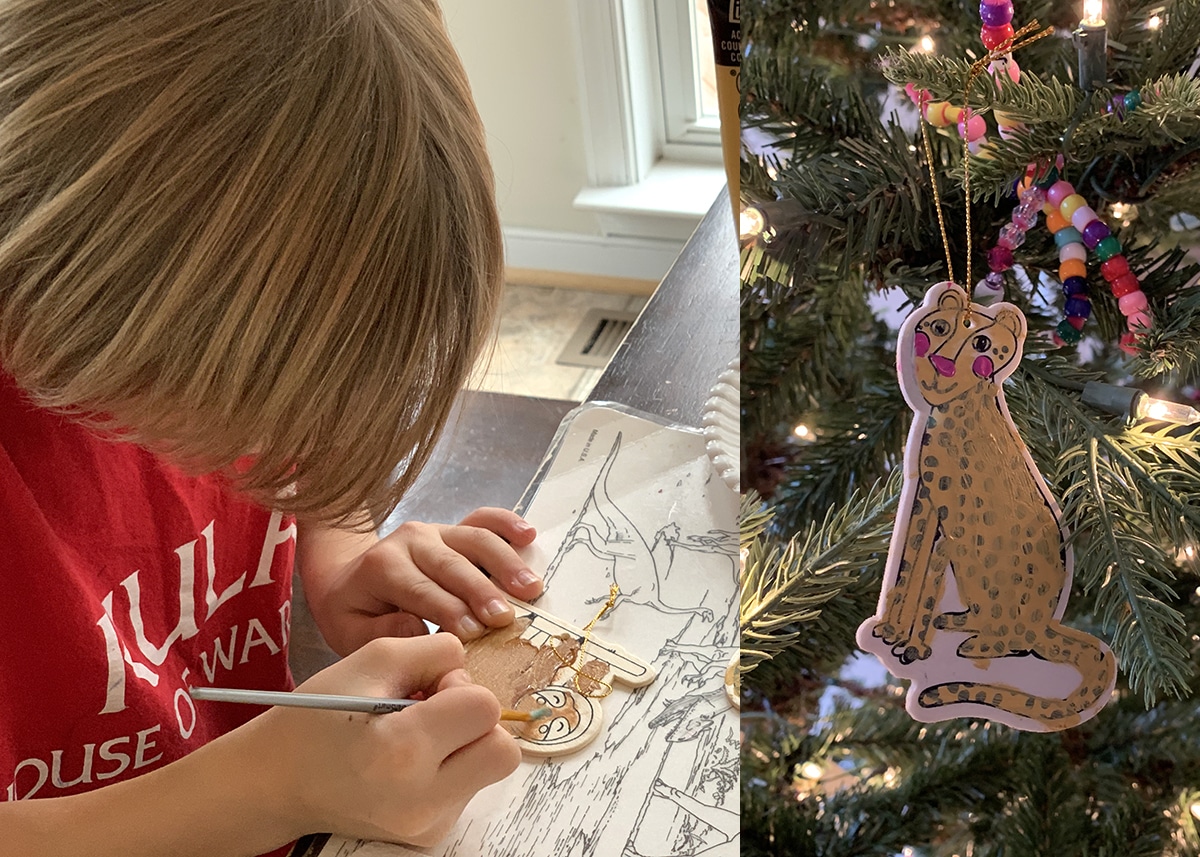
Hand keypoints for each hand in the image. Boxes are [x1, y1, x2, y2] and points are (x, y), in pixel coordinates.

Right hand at [246, 634, 520, 845]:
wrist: (274, 783)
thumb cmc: (315, 719)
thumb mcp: (369, 660)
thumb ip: (433, 651)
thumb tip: (468, 667)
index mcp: (403, 751)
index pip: (484, 708)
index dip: (460, 685)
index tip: (428, 687)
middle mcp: (421, 799)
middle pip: (503, 750)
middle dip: (477, 720)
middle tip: (436, 710)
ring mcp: (427, 825)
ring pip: (488, 770)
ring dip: (465, 743)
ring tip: (417, 735)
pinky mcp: (428, 837)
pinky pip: (467, 790)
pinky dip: (450, 767)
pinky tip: (410, 760)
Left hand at [302, 507, 542, 654]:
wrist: (348, 577)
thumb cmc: (354, 611)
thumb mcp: (350, 631)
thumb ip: (381, 633)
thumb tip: (417, 628)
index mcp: (382, 567)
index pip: (421, 590)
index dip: (449, 610)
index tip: (475, 633)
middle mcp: (411, 541)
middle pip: (453, 565)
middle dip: (482, 591)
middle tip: (506, 618)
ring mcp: (435, 531)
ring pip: (474, 541)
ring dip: (505, 564)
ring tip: (531, 589)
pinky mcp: (453, 530)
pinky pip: (482, 519)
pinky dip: (506, 524)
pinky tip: (529, 536)